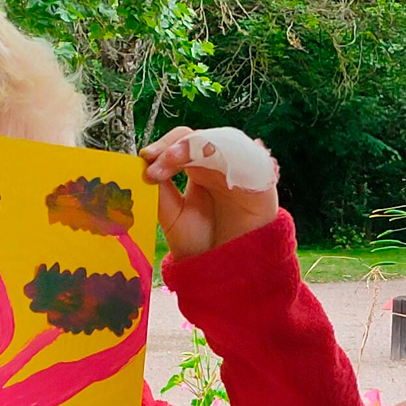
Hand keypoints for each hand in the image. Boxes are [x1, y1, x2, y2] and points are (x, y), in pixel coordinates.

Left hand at [140, 126, 279, 259]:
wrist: (225, 268)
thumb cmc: (201, 242)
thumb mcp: (172, 217)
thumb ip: (160, 192)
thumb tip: (143, 166)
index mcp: (197, 169)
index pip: (181, 142)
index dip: (164, 145)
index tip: (145, 158)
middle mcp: (218, 165)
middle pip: (201, 137)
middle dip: (179, 145)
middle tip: (160, 159)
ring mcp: (240, 171)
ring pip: (227, 141)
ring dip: (202, 145)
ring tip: (179, 160)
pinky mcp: (262, 181)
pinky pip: (254, 158)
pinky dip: (236, 156)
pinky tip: (216, 164)